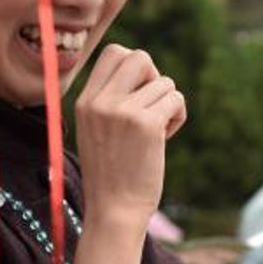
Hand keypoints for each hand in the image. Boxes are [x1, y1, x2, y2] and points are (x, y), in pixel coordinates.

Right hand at [74, 45, 186, 225]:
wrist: (114, 211)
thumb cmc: (111, 174)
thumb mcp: (96, 130)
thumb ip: (111, 100)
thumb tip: (142, 67)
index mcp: (84, 101)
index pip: (113, 52)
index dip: (134, 66)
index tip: (138, 92)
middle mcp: (100, 102)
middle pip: (139, 56)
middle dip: (154, 76)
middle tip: (152, 105)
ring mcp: (123, 111)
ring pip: (164, 82)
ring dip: (168, 105)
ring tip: (156, 133)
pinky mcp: (147, 124)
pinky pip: (175, 99)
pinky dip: (177, 117)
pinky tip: (165, 139)